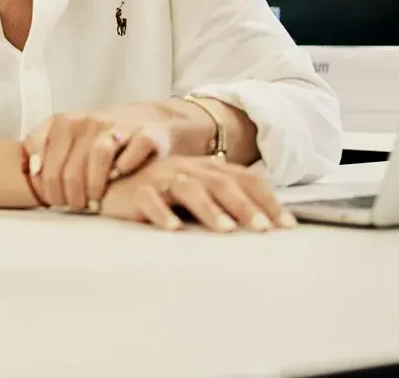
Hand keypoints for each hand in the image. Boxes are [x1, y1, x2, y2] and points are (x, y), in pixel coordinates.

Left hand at [22, 103, 197, 211]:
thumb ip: (42, 146)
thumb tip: (31, 168)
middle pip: (71, 163)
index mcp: (66, 122)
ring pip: (99, 154)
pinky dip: (126, 165)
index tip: (54, 200)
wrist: (148, 120)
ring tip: (94, 203)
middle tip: (74, 207)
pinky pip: (135, 148)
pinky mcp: (147, 135)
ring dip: (94, 184)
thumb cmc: (99, 136)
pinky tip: (119, 178)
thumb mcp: (65, 136)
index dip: (48, 184)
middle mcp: (91, 121)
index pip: (47, 157)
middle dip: (69, 193)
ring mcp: (119, 126)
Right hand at [99, 156, 295, 232]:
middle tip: (263, 229)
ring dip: (209, 208)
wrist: (111, 185)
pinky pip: (150, 200)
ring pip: (188, 188)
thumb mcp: (197, 195)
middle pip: (220, 182)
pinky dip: (162, 214)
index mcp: (206, 168)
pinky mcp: (136, 191)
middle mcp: (186, 168)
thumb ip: (225, 203)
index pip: (244, 178)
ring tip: (226, 230)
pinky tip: (174, 229)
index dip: (267, 199)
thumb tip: (266, 226)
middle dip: (244, 205)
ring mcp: (160, 177)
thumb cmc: (161, 195)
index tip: (287, 225)